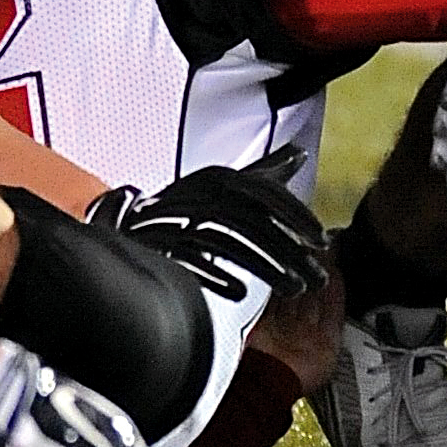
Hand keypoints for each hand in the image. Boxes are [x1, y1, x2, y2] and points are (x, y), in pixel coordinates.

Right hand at [85, 148, 328, 304]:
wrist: (123, 222)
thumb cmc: (184, 205)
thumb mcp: (223, 183)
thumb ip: (263, 171)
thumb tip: (299, 153)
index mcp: (215, 177)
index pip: (264, 192)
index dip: (296, 215)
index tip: (322, 241)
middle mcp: (194, 192)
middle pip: (251, 220)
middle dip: (289, 250)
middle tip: (316, 277)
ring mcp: (171, 218)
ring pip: (227, 242)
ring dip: (265, 268)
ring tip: (294, 290)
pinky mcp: (152, 244)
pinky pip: (187, 258)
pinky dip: (214, 276)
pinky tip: (239, 294)